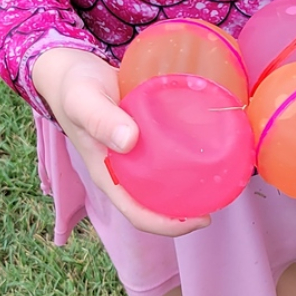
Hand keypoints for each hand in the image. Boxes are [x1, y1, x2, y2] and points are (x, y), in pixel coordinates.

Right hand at [32, 48, 210, 236]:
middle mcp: (123, 170)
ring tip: (222, 174)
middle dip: (189, 207)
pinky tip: (209, 143)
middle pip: (158, 203)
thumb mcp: (84, 100)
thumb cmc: (75, 88)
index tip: (202, 219)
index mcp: (107, 173)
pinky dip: (188, 154)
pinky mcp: (146, 137)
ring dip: (192, 183)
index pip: (137, 212)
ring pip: (166, 180)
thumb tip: (129, 141)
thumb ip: (101, 119)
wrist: (72, 70)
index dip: (168, 225)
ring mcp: (135, 155)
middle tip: (222, 192)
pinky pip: (169, 153)